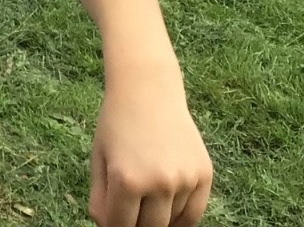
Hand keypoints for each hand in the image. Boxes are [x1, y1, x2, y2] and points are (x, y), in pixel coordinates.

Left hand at [89, 76, 211, 225]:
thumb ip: (100, 200)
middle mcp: (159, 183)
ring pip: (171, 223)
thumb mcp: (99, 159)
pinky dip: (180, 218)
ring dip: (157, 217)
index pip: (120, 226)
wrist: (148, 90)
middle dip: (135, 225)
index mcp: (126, 180)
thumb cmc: (117, 124)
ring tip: (146, 196)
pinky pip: (193, 214)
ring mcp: (185, 180)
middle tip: (130, 211)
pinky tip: (167, 210)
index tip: (114, 219)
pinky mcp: (205, 175)